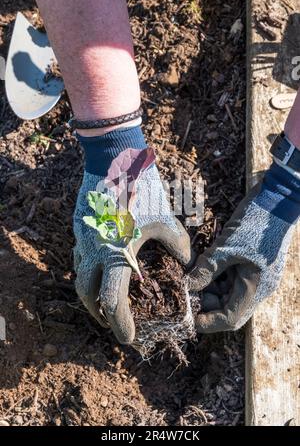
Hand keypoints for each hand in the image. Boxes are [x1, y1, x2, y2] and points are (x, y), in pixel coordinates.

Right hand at [74, 164, 190, 343]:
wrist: (113, 158)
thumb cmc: (142, 189)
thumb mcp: (166, 219)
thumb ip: (178, 246)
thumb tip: (187, 265)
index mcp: (115, 254)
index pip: (113, 301)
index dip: (121, 324)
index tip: (130, 337)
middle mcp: (93, 252)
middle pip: (88, 296)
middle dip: (101, 314)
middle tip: (116, 321)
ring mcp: (83, 239)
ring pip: (81, 278)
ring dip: (93, 295)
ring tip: (109, 300)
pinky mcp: (80, 227)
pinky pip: (80, 258)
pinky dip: (90, 273)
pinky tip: (104, 269)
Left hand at [185, 161, 299, 332]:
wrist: (277, 199)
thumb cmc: (254, 223)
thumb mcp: (226, 247)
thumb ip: (207, 269)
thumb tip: (189, 286)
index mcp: (255, 288)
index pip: (231, 319)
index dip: (209, 322)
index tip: (189, 317)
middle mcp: (258, 288)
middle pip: (230, 308)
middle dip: (207, 304)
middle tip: (186, 292)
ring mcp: (257, 277)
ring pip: (230, 294)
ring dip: (210, 290)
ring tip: (192, 277)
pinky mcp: (253, 265)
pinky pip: (233, 279)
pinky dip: (217, 277)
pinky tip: (204, 267)